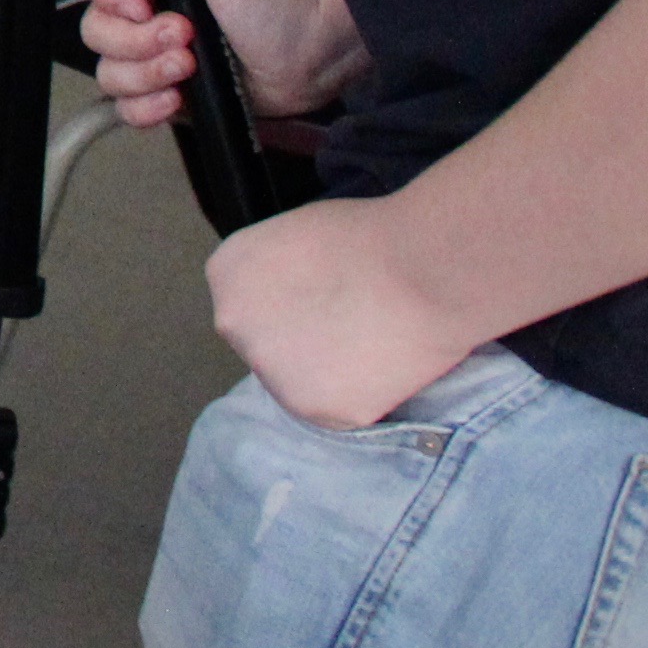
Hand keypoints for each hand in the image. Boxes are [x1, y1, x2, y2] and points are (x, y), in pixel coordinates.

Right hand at [71, 0, 364, 124]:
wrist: (319, 53)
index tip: (141, 5)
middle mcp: (146, 3)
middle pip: (94, 27)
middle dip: (137, 40)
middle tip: (186, 36)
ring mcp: (153, 49)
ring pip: (108, 69)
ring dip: (146, 74)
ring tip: (192, 66)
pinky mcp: (167, 87)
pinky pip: (127, 105)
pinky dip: (146, 107)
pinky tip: (178, 99)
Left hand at [204, 197, 475, 430]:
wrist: (422, 270)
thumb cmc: (368, 238)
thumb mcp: (294, 237)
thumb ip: (275, 272)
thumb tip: (290, 297)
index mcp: (225, 274)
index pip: (248, 303)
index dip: (291, 305)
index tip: (323, 300)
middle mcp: (232, 324)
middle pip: (264, 345)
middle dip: (299, 343)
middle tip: (348, 328)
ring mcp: (269, 370)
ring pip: (296, 383)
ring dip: (327, 374)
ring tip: (370, 346)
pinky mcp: (314, 410)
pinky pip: (336, 410)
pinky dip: (359, 398)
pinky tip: (382, 369)